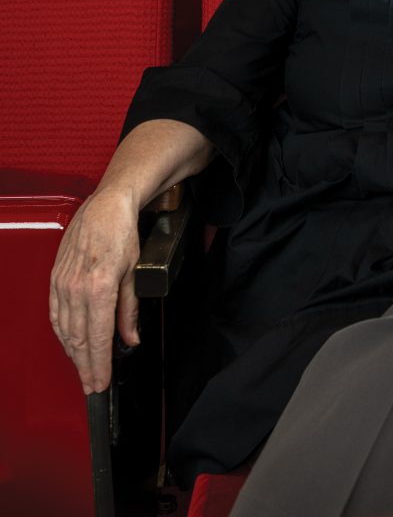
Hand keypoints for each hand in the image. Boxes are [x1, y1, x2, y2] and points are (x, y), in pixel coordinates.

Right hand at [49, 189, 141, 394]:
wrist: (105, 208)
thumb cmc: (122, 234)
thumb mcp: (134, 272)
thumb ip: (129, 310)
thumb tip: (130, 338)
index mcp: (99, 288)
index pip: (99, 338)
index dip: (99, 364)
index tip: (101, 382)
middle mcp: (76, 289)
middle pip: (79, 339)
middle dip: (86, 367)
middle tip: (92, 386)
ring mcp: (62, 284)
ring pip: (65, 331)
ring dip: (73, 354)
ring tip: (82, 371)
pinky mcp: (55, 280)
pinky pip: (55, 315)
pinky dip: (62, 334)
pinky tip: (69, 344)